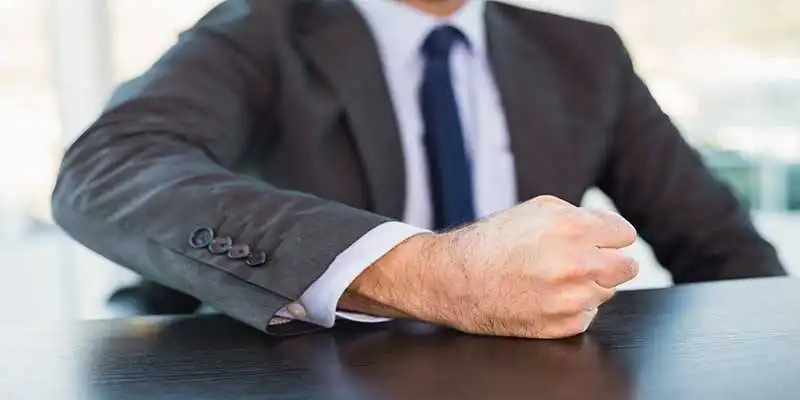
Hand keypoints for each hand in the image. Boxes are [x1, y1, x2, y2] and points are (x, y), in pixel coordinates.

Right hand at [343, 195, 638, 338]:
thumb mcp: (538, 209)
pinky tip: (544, 296)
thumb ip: (582, 216)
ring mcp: (571, 299)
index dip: (608, 236)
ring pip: (607, 291)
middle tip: (582, 260)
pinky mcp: (564, 326)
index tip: (594, 240)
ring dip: (588, 285)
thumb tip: (613, 231)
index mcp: (571, 228)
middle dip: (608, 261)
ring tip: (552, 277)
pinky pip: (588, 314)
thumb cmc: (494, 241)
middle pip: (627, 267)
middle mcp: (576, 264)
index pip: (626, 235)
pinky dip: (572, 307)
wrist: (455, 279)